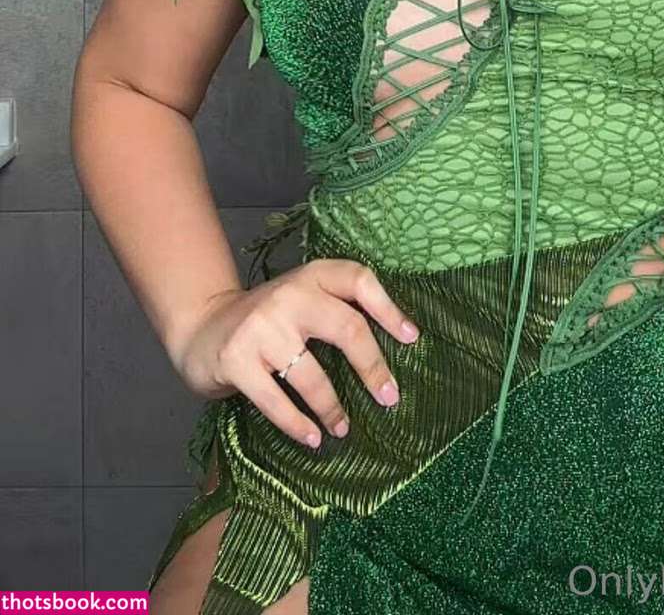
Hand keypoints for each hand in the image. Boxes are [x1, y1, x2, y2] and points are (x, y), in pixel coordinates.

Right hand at [168, 259, 421, 448]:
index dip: (389, 308)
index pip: (358, 279)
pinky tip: (312, 438)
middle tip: (389, 398)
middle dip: (372, 367)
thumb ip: (333, 312)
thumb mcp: (299, 301)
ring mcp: (261, 327)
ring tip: (343, 428)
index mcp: (311, 276)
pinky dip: (298, 424)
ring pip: (312, 374)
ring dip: (333, 408)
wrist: (201, 327)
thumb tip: (392, 351)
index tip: (411, 338)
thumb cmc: (266, 321)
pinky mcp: (237, 360)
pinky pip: (276, 401)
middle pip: (346, 327)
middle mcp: (289, 294)